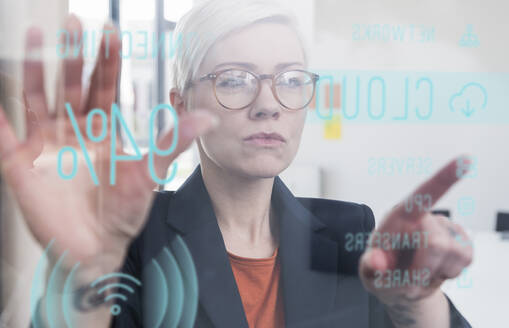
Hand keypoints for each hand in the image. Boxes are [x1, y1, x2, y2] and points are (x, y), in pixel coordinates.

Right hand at [0, 15, 218, 271]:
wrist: (96, 247)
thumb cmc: (123, 210)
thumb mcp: (150, 173)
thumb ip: (172, 143)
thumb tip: (209, 117)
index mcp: (103, 130)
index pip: (104, 87)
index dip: (106, 60)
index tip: (110, 32)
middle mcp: (74, 131)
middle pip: (71, 86)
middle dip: (73, 56)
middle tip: (74, 24)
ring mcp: (46, 144)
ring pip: (39, 99)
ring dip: (35, 71)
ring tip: (34, 37)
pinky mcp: (21, 164)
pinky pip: (3, 136)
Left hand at [358, 156, 472, 322]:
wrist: (398, 283)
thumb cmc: (380, 270)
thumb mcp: (368, 273)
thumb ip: (370, 267)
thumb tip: (376, 262)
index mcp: (399, 217)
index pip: (422, 195)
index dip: (444, 178)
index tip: (465, 160)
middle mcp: (424, 218)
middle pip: (437, 242)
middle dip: (421, 268)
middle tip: (405, 276)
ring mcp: (446, 230)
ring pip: (455, 255)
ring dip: (434, 272)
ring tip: (417, 271)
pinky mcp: (462, 243)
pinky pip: (465, 261)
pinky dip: (448, 274)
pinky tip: (433, 270)